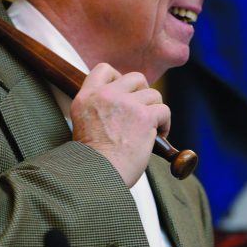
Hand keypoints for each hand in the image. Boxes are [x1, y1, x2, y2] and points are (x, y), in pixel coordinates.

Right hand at [70, 63, 170, 187]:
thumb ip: (97, 110)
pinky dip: (165, 124)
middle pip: (135, 77)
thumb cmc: (91, 162)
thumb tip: (120, 109)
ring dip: (155, 111)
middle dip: (143, 92)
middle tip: (143, 111)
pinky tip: (159, 137)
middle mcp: (105, 96)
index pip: (104, 69)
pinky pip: (164, 110)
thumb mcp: (82, 126)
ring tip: (151, 129)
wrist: (96, 176)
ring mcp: (126, 104)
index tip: (124, 94)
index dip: (118, 77)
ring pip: (153, 94)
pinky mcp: (144, 116)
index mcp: (86, 98)